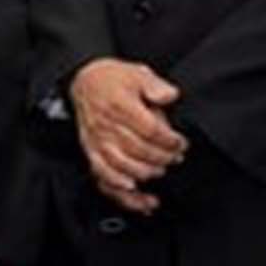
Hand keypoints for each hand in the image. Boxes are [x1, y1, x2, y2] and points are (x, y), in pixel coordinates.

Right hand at [70, 57, 185, 214]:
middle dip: (162, 158)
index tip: (181, 143)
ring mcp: (97, 142)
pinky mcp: (92, 152)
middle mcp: (106, 126)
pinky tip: (135, 192)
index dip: (170, 140)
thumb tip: (170, 95)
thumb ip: (156, 85)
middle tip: (176, 158)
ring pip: (121, 166)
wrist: (85, 82)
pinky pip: (103, 176)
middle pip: (138, 150)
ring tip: (159, 171)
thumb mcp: (138, 73)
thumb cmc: (112, 80)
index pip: (149, 129)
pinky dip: (119, 189)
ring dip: (145, 173)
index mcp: (120, 106)